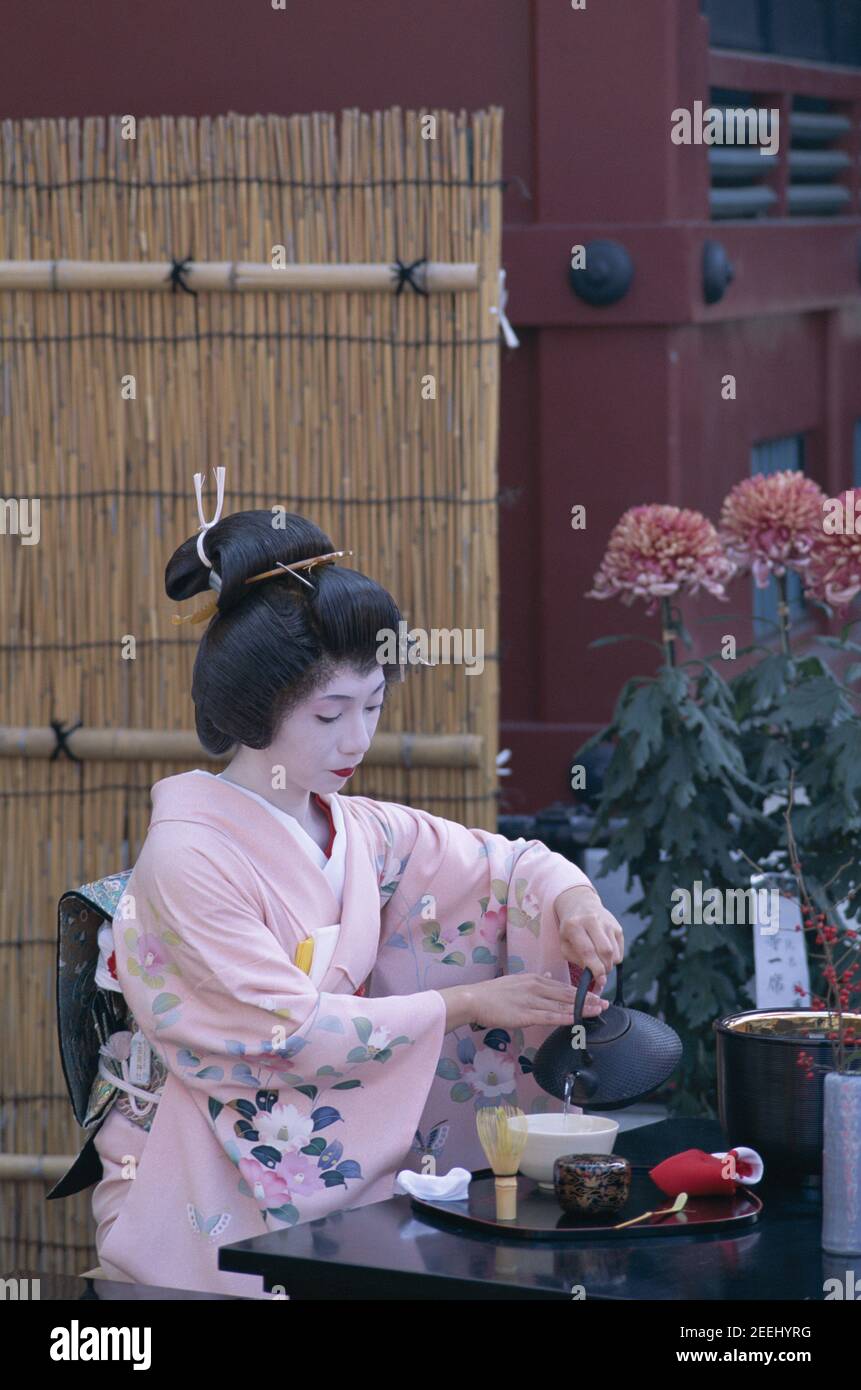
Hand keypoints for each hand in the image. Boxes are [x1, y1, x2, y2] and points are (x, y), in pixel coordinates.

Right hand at [466, 972, 609, 1030]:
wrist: (474, 999)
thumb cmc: (493, 993)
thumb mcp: (517, 980)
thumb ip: (534, 981)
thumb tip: (548, 976)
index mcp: (535, 979)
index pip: (563, 987)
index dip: (582, 993)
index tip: (596, 996)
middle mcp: (536, 987)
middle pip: (567, 995)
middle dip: (588, 1000)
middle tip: (606, 1003)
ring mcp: (532, 1000)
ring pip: (562, 1005)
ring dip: (582, 1008)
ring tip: (599, 1011)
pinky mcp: (526, 1014)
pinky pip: (550, 1016)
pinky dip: (565, 1018)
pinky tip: (577, 1020)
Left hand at [554, 885, 624, 992]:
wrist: (580, 904)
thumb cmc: (570, 930)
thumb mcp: (565, 943)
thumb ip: (577, 960)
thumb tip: (594, 977)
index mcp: (574, 925)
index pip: (587, 951)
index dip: (595, 969)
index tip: (600, 981)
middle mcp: (592, 921)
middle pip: (605, 951)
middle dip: (604, 968)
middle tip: (599, 975)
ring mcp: (607, 922)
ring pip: (614, 953)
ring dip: (609, 964)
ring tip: (599, 962)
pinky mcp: (617, 926)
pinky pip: (620, 950)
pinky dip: (614, 958)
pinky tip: (604, 954)